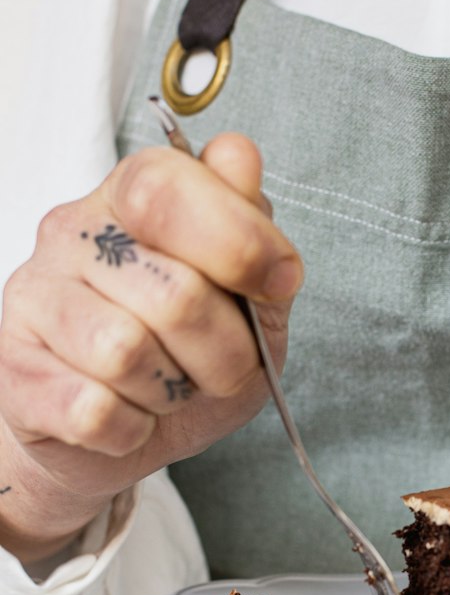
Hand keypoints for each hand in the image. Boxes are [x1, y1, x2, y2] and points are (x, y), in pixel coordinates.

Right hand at [0, 134, 302, 561]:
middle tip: (221, 367)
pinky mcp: (13, 373)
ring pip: (125, 353)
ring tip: (165, 388)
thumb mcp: (246, 297)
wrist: (116, 435)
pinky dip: (131, 429)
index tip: (278, 283)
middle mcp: (72, 234)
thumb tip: (239, 159)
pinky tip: (126, 415)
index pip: (168, 188)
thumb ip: (252, 230)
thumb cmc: (186, 355)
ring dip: (171, 392)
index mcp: (131, 195)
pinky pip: (94, 410)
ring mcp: (34, 299)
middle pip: (173, 293)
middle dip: (225, 352)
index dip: (240, 241)